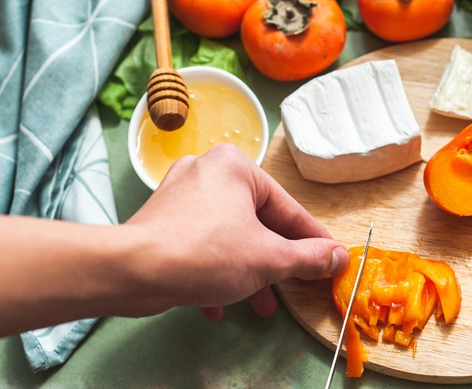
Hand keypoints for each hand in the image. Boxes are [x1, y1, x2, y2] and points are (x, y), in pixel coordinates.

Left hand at [126, 143, 349, 319]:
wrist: (132, 271)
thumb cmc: (205, 254)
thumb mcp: (269, 259)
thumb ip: (309, 258)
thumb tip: (339, 257)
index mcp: (236, 166)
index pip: (288, 208)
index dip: (313, 240)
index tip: (331, 259)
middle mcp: (207, 170)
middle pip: (257, 222)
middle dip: (274, 262)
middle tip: (293, 287)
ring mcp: (180, 194)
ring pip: (229, 236)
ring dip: (247, 272)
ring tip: (259, 306)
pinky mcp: (160, 219)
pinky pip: (200, 243)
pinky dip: (214, 271)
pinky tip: (216, 305)